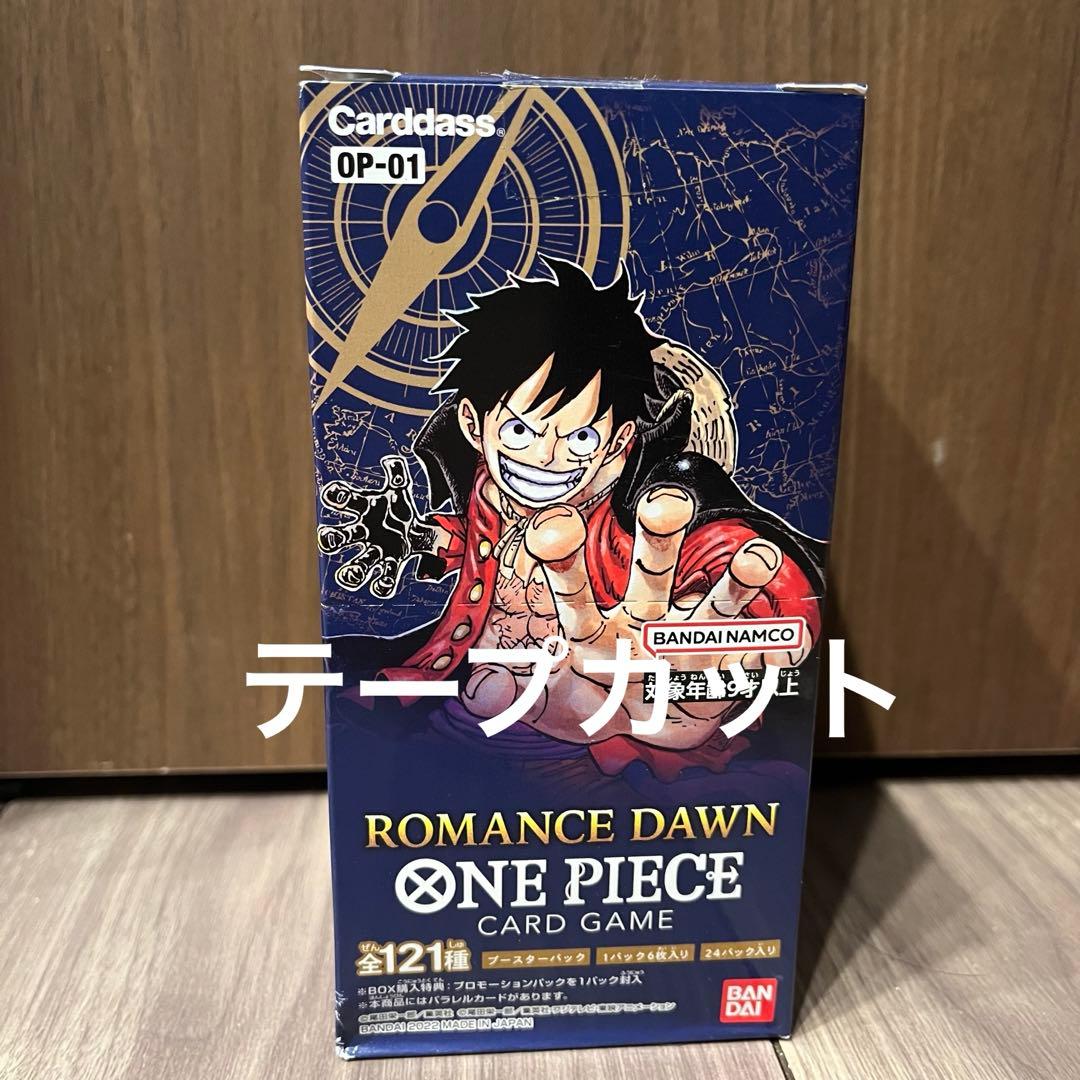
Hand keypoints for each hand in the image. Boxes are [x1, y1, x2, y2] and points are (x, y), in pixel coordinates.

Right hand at [316, 456, 439, 596]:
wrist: (415, 531)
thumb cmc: (398, 509)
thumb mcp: (400, 490)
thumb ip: (397, 474)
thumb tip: (390, 460)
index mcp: (364, 510)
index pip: (346, 501)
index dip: (337, 497)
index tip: (333, 495)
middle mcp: (364, 532)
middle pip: (341, 537)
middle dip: (331, 539)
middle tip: (328, 539)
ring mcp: (376, 550)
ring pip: (359, 563)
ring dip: (352, 571)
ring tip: (350, 575)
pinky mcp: (391, 564)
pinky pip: (383, 579)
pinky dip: (381, 584)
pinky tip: (382, 584)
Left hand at [460, 487, 805, 749]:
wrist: (647, 730)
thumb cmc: (594, 706)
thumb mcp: (550, 708)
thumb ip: (514, 696)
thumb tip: (476, 688)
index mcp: (594, 626)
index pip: (575, 588)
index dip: (563, 561)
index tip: (551, 528)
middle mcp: (646, 618)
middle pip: (653, 570)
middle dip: (660, 536)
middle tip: (666, 503)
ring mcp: (692, 638)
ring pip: (715, 599)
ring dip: (735, 579)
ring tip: (754, 557)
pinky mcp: (730, 665)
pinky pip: (758, 653)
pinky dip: (777, 647)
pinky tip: (791, 640)